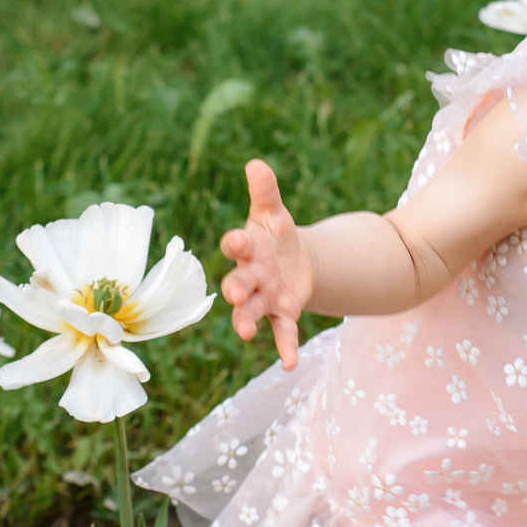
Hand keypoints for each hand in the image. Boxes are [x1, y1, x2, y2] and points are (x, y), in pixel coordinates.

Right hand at [220, 159, 312, 368]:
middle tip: (234, 294)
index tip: (236, 240)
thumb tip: (256, 163)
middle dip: (236, 289)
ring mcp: (263, 298)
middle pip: (239, 284)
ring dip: (246, 322)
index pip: (237, 245)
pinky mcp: (281, 313)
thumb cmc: (275, 236)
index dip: (236, 243)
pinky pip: (282, 332)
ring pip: (251, 312)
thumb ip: (266, 192)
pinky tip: (290, 363)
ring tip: (246, 333)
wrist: (293, 261)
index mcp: (248, 248)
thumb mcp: (274, 213)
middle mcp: (250, 276)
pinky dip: (285, 347)